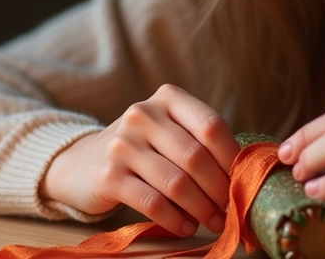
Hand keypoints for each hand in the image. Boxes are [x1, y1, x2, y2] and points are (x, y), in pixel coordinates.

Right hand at [39, 84, 239, 237]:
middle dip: (220, 189)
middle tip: (232, 208)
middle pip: (196, 157)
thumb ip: (200, 142)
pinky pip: (153, 203)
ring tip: (214, 221)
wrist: (79, 163)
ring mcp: (122, 145)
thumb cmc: (140, 150)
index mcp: (166, 98)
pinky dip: (176, 219)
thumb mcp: (167, 131)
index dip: (233, 157)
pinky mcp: (108, 176)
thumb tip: (245, 174)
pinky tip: (187, 226)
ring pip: (177, 183)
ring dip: (202, 208)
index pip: (211, 125)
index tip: (243, 181)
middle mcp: (142, 115)